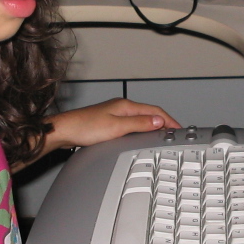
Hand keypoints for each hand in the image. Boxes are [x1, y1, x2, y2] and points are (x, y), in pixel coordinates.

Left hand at [45, 98, 180, 150]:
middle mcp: (121, 108)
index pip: (155, 110)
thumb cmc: (85, 127)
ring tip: (162, 135)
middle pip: (149, 113)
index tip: (179, 128)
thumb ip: (139, 124)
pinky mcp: (108, 123)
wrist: (64, 131)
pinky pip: (131, 124)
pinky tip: (140, 136)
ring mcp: (114, 114)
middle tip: (174, 133)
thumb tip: (158, 121)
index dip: (169, 120)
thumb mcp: (116, 127)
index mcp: (125, 106)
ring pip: (140, 119)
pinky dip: (141, 130)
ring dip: (152, 126)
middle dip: (164, 122)